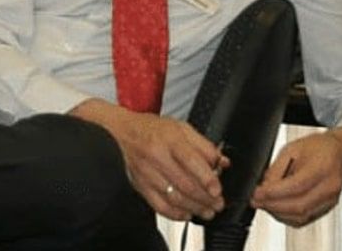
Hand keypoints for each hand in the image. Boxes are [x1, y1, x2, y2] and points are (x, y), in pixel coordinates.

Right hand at [70, 99, 227, 220]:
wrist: (120, 131)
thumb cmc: (150, 129)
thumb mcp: (180, 127)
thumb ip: (203, 145)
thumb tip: (221, 162)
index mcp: (169, 139)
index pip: (191, 161)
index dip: (207, 178)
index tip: (217, 189)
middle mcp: (157, 156)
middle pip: (185, 183)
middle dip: (205, 198)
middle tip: (217, 204)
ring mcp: (147, 172)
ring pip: (174, 197)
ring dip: (194, 208)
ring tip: (207, 211)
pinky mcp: (140, 185)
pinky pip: (159, 205)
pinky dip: (175, 213)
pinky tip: (186, 213)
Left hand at [250, 127, 341, 226]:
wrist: (340, 153)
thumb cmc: (318, 147)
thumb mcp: (292, 148)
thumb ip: (277, 168)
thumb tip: (263, 186)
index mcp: (322, 168)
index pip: (295, 186)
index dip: (272, 193)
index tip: (255, 193)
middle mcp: (329, 187)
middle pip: (298, 206)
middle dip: (272, 206)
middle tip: (255, 200)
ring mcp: (330, 201)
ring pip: (301, 216)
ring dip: (278, 213)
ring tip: (263, 204)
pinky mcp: (327, 208)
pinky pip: (305, 219)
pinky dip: (287, 217)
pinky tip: (276, 208)